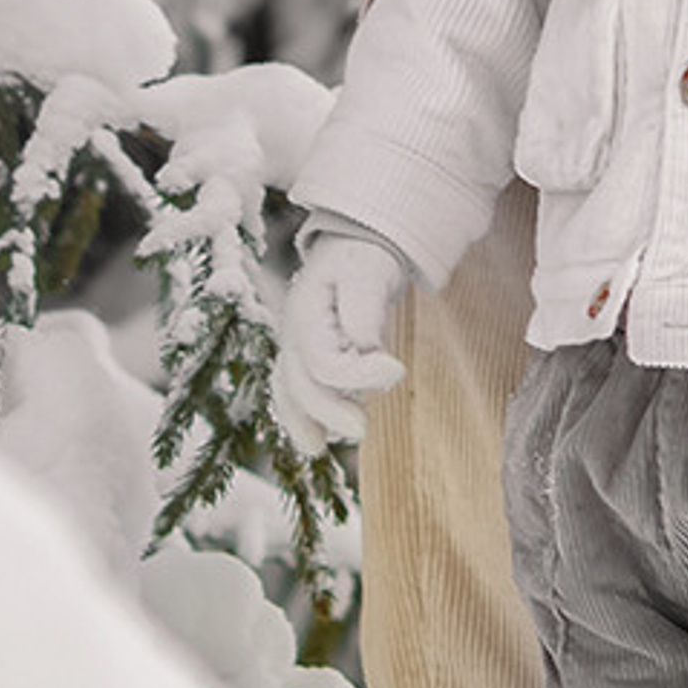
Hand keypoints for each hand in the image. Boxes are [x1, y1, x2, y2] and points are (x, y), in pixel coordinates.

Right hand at [273, 230, 408, 452]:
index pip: (324, 362)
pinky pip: (296, 390)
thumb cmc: (363, 255)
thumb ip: (364, 312)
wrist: (353, 242)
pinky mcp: (308, 356)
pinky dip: (304, 414)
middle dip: (328, 412)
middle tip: (362, 429)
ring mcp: (297, 346)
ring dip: (305, 421)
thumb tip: (365, 350)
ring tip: (321, 446)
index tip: (397, 370)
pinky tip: (320, 435)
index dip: (359, 376)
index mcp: (306, 313)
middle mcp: (294, 333)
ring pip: (289, 393)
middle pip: (301, 385)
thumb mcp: (367, 272)